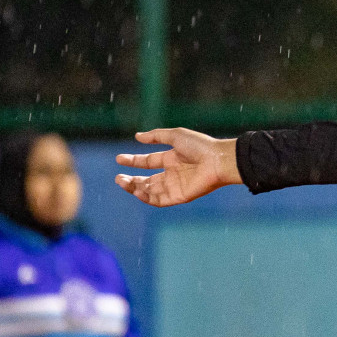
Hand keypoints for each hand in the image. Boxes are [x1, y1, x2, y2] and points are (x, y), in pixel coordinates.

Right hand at [116, 129, 240, 205]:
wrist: (218, 160)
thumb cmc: (200, 146)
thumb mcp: (175, 135)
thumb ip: (156, 136)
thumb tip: (137, 136)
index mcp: (172, 159)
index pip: (149, 161)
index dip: (133, 161)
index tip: (119, 159)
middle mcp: (172, 173)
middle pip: (147, 179)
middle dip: (131, 179)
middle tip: (118, 178)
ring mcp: (176, 186)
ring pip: (150, 191)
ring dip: (135, 188)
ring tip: (122, 182)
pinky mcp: (180, 196)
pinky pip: (160, 200)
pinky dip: (146, 197)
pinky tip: (136, 190)